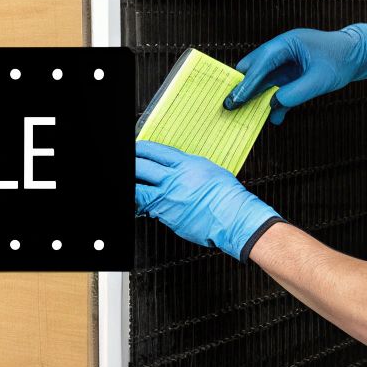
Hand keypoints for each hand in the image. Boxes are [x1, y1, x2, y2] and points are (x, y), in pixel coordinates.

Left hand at [135, 141, 281, 260]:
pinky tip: (141, 201)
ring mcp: (168, 199)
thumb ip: (187, 166)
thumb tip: (173, 166)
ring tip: (134, 182)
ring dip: (133, 184)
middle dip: (133, 163)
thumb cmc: (227, 196)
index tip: (138, 149)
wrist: (234, 218)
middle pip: (142, 166)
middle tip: (131, 163)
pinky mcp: (166, 216)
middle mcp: (174, 180)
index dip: (142, 149)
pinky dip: (141, 203)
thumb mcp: (208, 169)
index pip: (155, 151)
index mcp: (186, 164)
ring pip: (138, 189)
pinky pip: (147, 207)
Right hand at [224, 23, 366, 124]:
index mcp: (287, 43)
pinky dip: (272, 101)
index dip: (246, 83)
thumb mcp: (320, 80)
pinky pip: (275, 88)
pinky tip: (273, 116)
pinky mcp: (290, 74)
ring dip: (257, 97)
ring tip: (247, 115)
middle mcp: (281, 50)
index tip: (234, 100)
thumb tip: (274, 104)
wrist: (357, 55)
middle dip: (244, 88)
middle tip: (231, 106)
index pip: (260, 64)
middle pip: (254, 68)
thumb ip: (296, 93)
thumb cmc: (341, 60)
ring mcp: (285, 62)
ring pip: (262, 80)